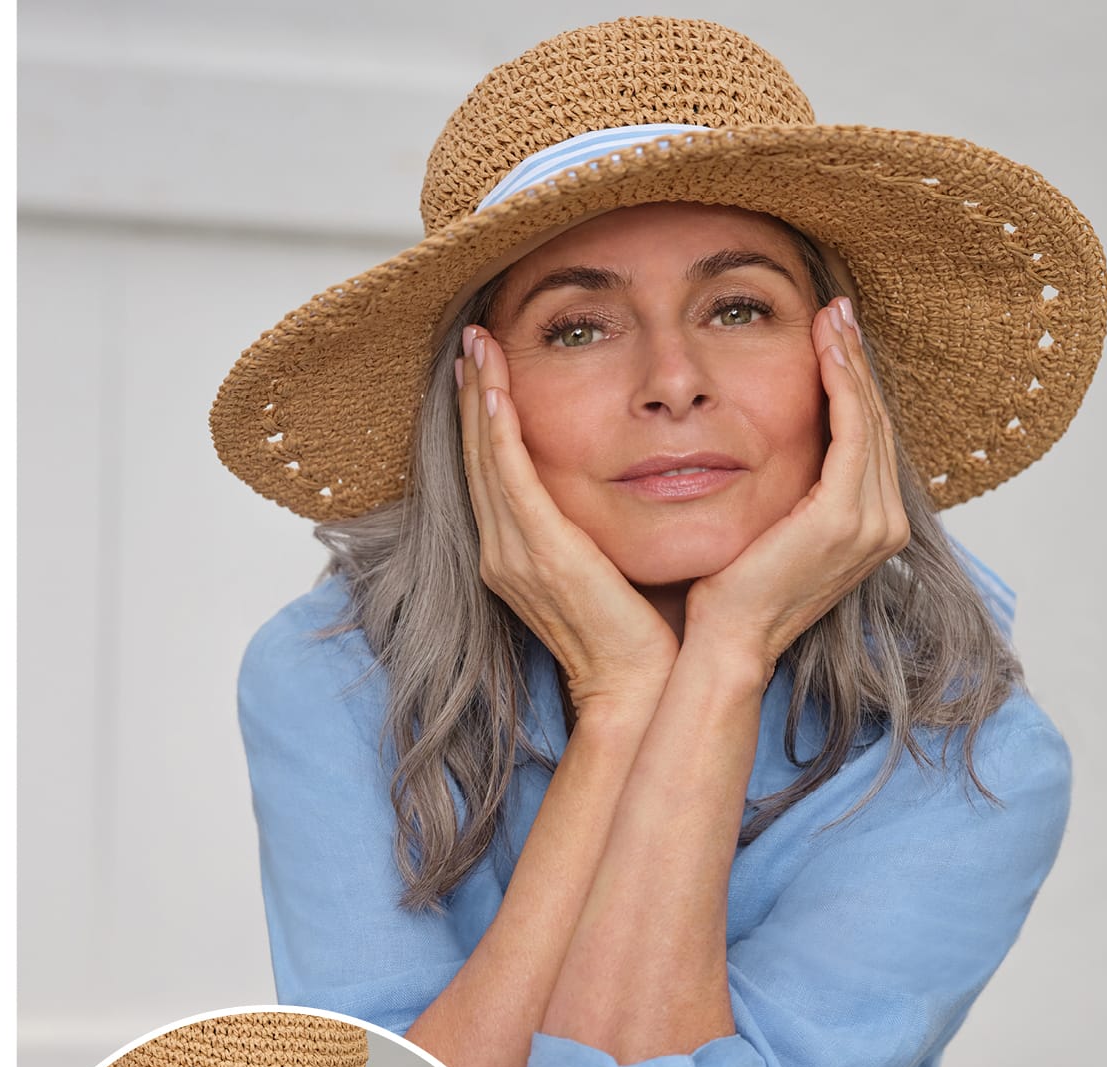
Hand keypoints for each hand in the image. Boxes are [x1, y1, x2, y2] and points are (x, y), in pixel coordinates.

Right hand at [457, 325, 678, 715]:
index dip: (486, 417)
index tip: (486, 368)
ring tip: (478, 345)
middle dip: (474, 393)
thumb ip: (594, 531)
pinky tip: (498, 391)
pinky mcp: (538, 552)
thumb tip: (618, 489)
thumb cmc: (634, 636)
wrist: (634, 688)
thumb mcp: (606, 571)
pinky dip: (499, 432)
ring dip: (481, 396)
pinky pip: (511, 478)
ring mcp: (513, 553)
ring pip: (487, 458)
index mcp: (515, 557)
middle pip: (479, 457)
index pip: (494, 472)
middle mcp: (501, 552)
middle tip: (472, 338)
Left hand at [683, 296, 909, 682]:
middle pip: (874, 423)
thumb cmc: (733, 592)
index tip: (834, 335)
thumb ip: (790, 491)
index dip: (854, 384)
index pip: (867, 440)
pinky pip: (851, 433)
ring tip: (832, 316)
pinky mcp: (845, 518)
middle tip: (837, 309)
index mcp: (870, 528)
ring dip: (850, 363)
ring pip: (867, 420)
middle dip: (855, 361)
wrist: (728, 642)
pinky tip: (826, 350)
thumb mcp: (770, 528)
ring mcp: (872, 524)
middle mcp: (884, 526)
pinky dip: (842, 386)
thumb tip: (775, 445)